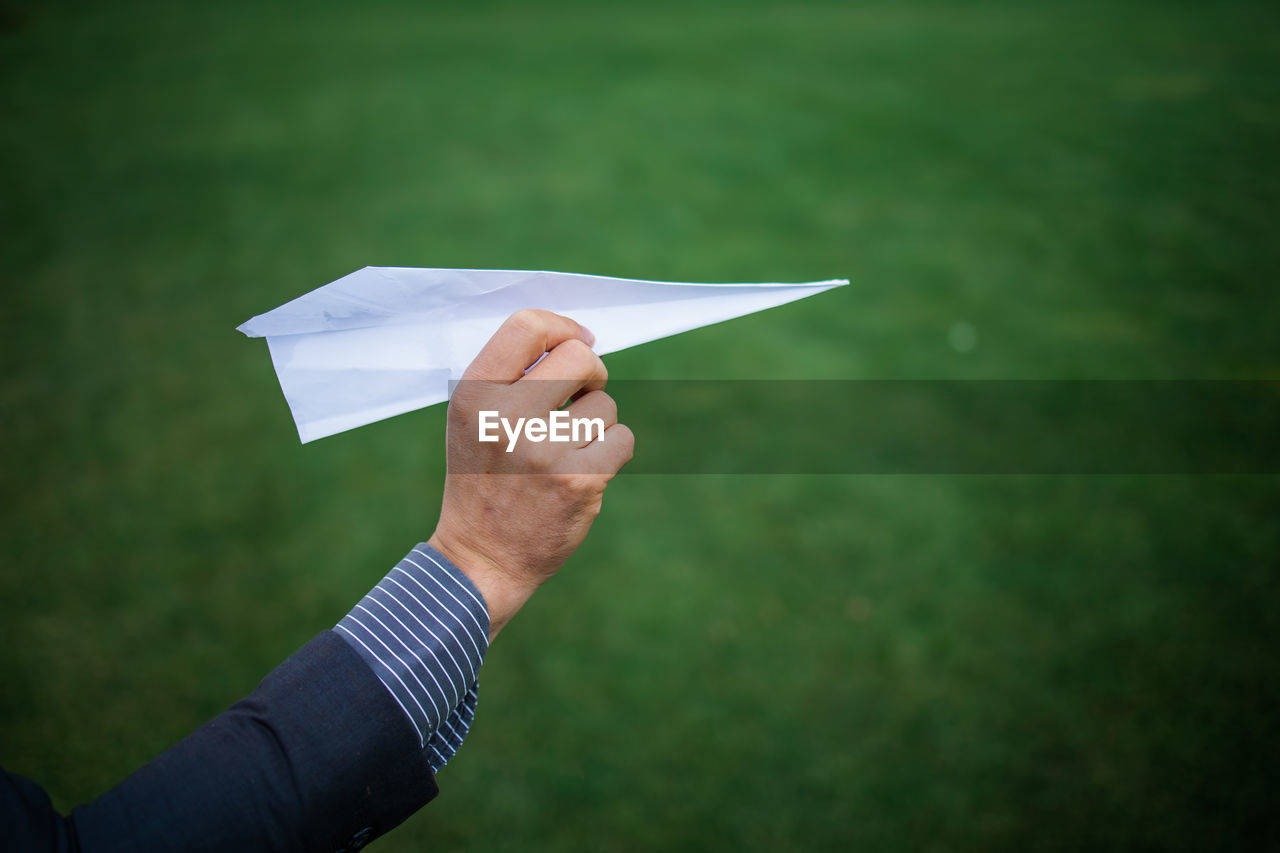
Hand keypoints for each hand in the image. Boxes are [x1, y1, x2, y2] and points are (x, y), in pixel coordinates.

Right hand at [428, 309, 633, 639]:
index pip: (527, 327)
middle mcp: (506, 419)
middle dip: (591, 373)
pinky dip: (611, 451)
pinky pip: (622, 439)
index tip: (578, 340)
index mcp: (474, 397)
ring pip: (605, 406)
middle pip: (580, 357)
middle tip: (581, 396)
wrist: (482, 558)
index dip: (562, 328)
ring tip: (565, 451)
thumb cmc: (483, 478)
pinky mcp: (579, 482)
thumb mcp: (473, 420)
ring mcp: (544, 452)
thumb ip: (511, 377)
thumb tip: (577, 338)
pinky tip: (584, 469)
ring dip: (596, 424)